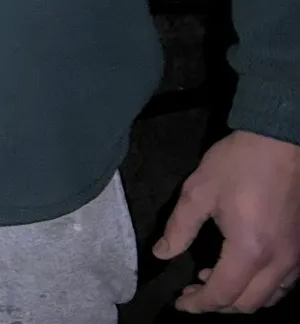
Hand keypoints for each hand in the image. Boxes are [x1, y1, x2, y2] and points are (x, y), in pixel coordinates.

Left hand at [153, 130, 299, 312]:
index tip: (180, 303)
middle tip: (192, 292)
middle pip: (248, 303)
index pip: (222, 293)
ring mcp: (295, 260)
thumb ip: (179, 228)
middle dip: (217, 305)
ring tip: (211, 280)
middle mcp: (278, 264)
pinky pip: (283, 285)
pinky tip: (243, 271)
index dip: (199, 303)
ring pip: (269, 298)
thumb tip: (162, 254)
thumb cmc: (236, 164)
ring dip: (240, 298)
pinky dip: (261, 288)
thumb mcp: (198, 191)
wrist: (280, 144)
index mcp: (249, 251)